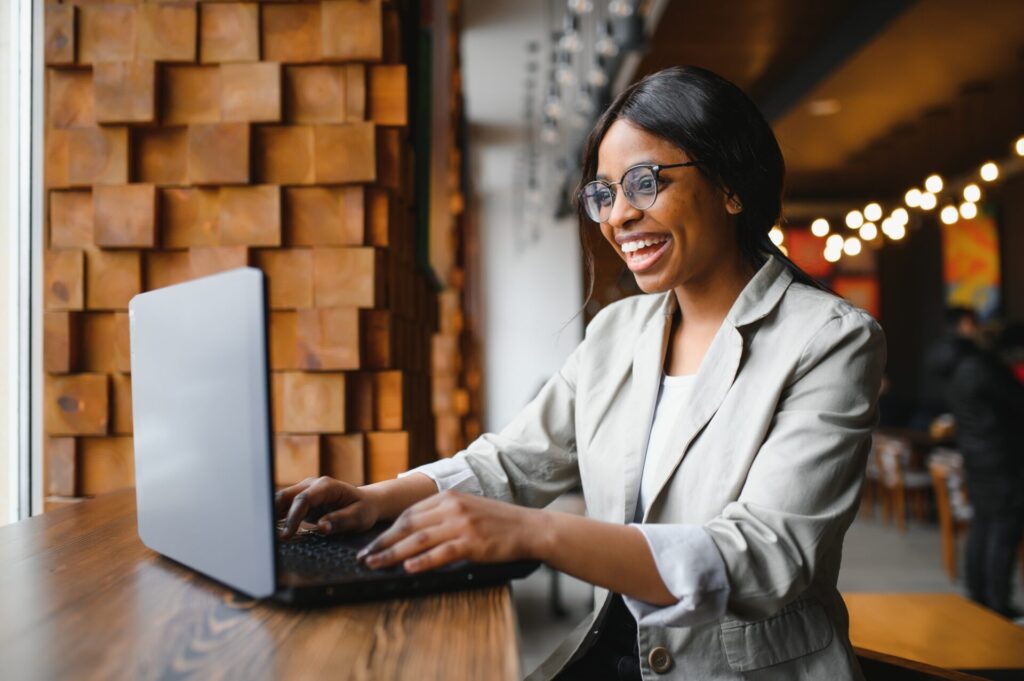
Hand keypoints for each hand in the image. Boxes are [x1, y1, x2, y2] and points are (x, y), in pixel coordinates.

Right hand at [275, 476, 380, 538]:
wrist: (366, 502)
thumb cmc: (363, 510)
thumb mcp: (359, 517)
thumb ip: (340, 521)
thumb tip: (322, 527)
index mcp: (327, 486)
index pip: (303, 499)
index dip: (293, 517)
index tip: (286, 535)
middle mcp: (313, 485)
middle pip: (286, 496)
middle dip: (274, 514)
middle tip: (267, 535)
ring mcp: (305, 490)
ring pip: (281, 500)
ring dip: (271, 515)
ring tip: (264, 534)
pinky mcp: (301, 499)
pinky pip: (284, 506)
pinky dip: (276, 517)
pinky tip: (269, 530)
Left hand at [356, 491, 544, 572]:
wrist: (528, 527)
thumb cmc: (497, 522)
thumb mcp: (466, 508)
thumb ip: (441, 514)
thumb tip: (412, 531)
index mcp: (447, 497)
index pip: (409, 514)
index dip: (387, 531)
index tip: (371, 544)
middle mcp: (451, 507)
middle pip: (408, 526)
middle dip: (382, 543)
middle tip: (365, 557)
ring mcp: (461, 524)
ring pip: (418, 540)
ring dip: (393, 554)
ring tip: (376, 565)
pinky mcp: (472, 542)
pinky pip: (441, 553)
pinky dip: (422, 561)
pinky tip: (407, 568)